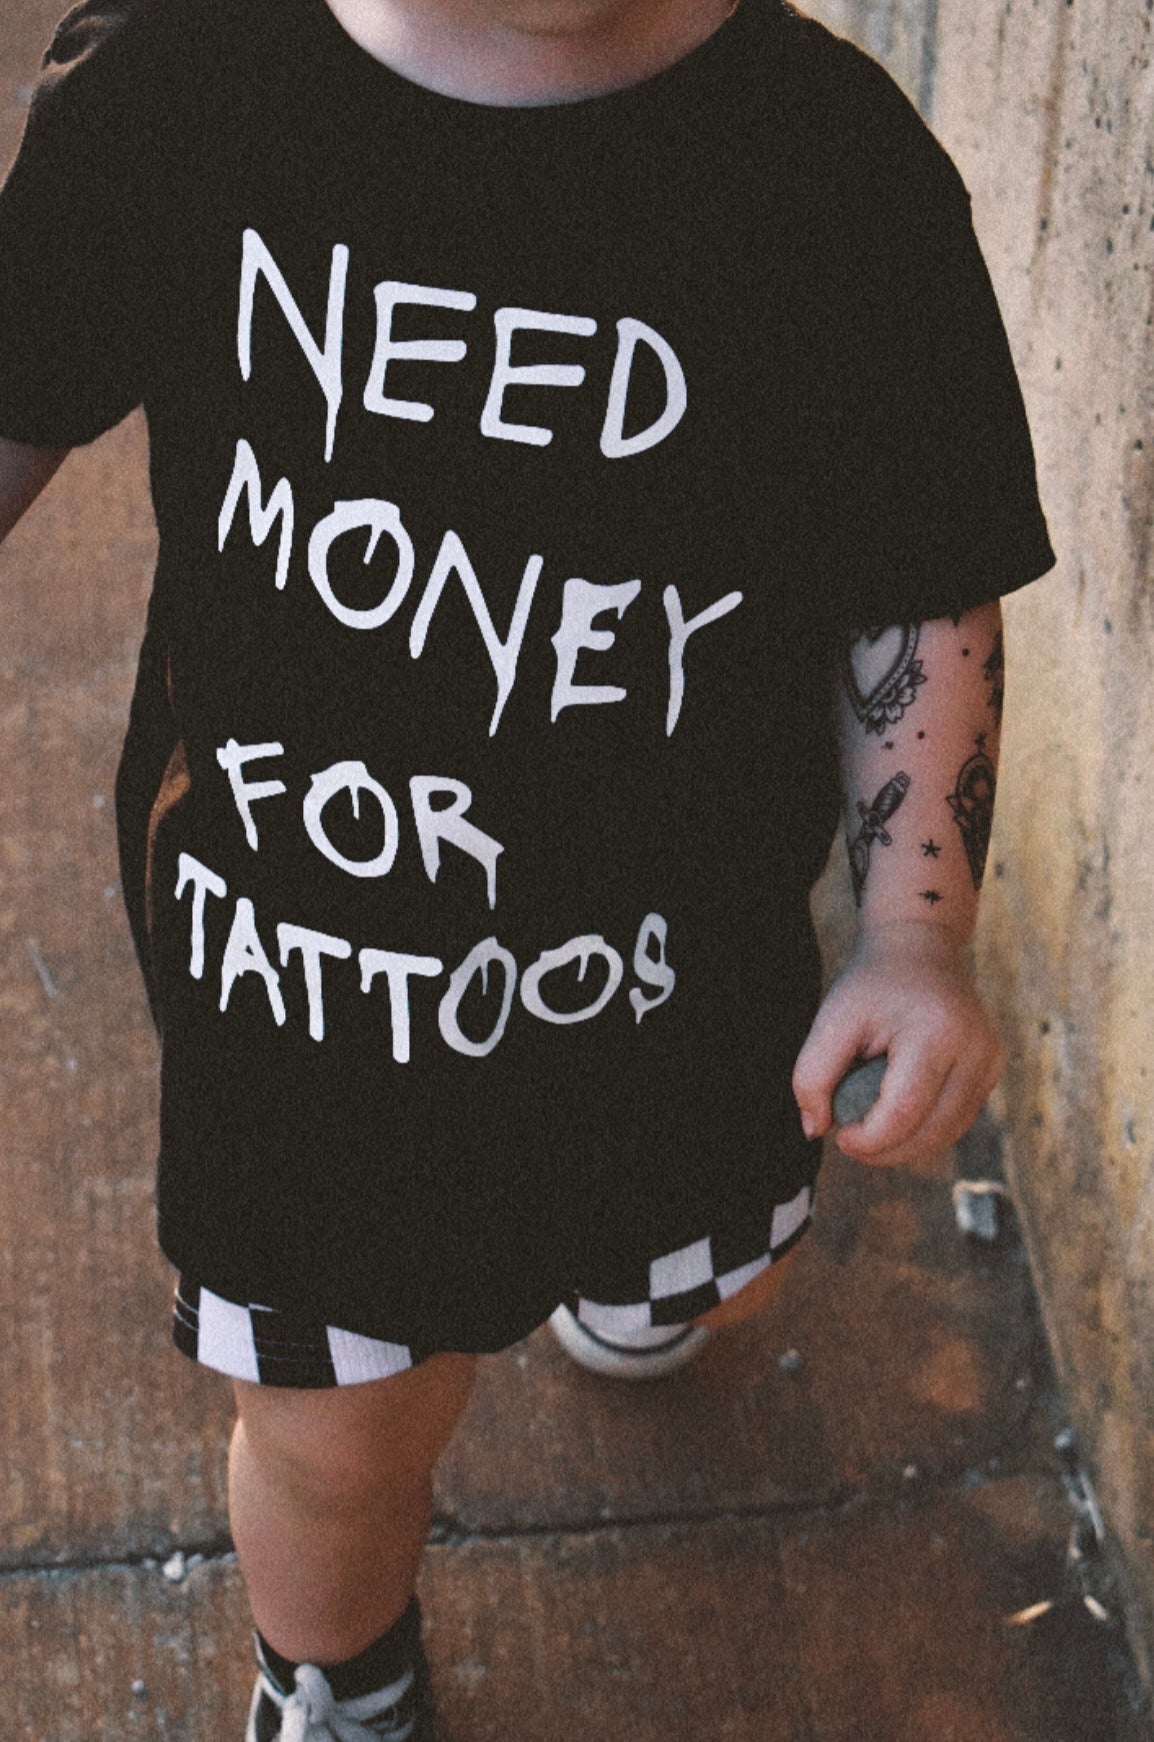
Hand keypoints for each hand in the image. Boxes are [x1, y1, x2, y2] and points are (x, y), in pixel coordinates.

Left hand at [791, 921, 1004, 1167]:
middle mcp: (976, 1049)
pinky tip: (896, 1120)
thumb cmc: (871, 985)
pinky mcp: (992, 1070)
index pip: (905, 1111)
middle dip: (886, 1150)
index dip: (870, 1139)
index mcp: (936, 1032)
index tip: (840, 1136)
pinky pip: (957, 1121)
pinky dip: (924, 1131)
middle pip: (932, 1131)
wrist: (919, 948)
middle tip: (850, 1141)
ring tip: (869, 1131)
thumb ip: (812, 1076)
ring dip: (905, 1146)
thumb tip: (815, 1130)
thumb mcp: (831, 1020)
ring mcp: (990, 1061)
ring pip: (948, 1134)